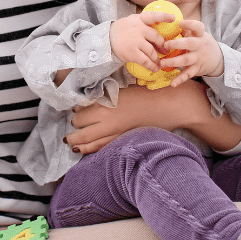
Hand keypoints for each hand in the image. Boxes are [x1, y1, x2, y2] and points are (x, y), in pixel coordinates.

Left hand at [64, 79, 208, 153]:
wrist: (169, 104)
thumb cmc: (148, 92)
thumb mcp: (123, 89)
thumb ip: (107, 96)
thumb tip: (92, 100)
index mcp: (106, 101)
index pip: (81, 110)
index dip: (76, 112)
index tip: (74, 112)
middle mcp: (107, 117)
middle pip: (81, 126)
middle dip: (74, 129)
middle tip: (71, 129)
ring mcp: (116, 131)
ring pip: (90, 141)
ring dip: (78, 143)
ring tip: (71, 144)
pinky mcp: (124, 139)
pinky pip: (103, 147)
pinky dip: (92, 150)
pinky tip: (85, 150)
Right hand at [109, 11, 175, 71]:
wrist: (105, 40)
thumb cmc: (121, 31)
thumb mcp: (131, 22)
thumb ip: (143, 24)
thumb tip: (160, 34)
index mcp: (138, 20)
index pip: (153, 16)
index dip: (164, 16)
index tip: (173, 18)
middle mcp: (138, 29)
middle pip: (156, 38)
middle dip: (163, 46)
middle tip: (165, 51)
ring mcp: (135, 41)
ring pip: (152, 52)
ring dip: (157, 59)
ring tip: (159, 63)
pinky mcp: (131, 53)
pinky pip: (146, 61)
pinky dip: (152, 66)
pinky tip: (155, 68)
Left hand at [162, 20, 223, 85]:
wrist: (217, 58)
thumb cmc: (201, 42)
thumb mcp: (197, 34)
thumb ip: (186, 29)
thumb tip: (168, 22)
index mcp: (199, 35)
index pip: (198, 27)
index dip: (190, 25)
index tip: (180, 23)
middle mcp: (200, 45)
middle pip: (190, 43)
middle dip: (177, 44)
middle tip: (165, 45)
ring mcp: (198, 57)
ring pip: (186, 60)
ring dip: (173, 62)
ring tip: (161, 63)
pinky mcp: (197, 68)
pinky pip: (188, 74)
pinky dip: (180, 79)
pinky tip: (172, 84)